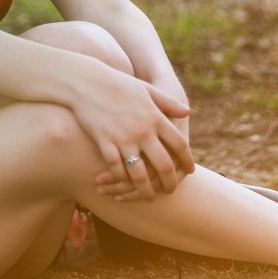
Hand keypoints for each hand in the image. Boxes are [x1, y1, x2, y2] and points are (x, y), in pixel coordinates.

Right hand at [69, 64, 193, 200]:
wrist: (87, 82)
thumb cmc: (119, 84)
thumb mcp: (147, 90)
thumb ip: (168, 103)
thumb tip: (187, 112)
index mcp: (156, 117)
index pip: (179, 145)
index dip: (187, 161)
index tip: (190, 171)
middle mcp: (143, 131)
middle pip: (163, 165)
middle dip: (169, 182)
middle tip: (171, 190)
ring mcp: (123, 138)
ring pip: (140, 174)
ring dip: (146, 190)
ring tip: (149, 196)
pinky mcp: (105, 142)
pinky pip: (116, 168)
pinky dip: (121, 179)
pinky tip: (124, 183)